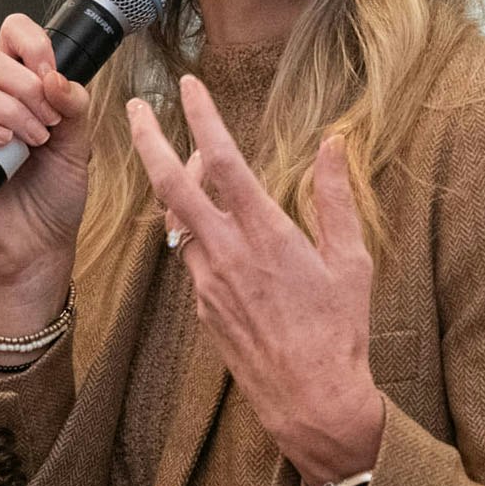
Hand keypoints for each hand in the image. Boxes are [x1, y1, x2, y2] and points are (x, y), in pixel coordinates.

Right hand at [0, 13, 92, 331]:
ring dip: (7, 109)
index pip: (10, 37)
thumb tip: (56, 76)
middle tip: (48, 120)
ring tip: (33, 139)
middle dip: (24, 85)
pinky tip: (1, 143)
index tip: (51, 71)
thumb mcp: (78, 146)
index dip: (30, 43)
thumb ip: (73, 107)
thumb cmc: (54, 197)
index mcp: (17, 90)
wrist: (39, 247)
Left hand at [128, 79, 385, 485]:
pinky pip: (191, 256)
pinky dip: (198, 230)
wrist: (311, 400)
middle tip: (132, 109)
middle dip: (148, 141)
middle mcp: (227, 254)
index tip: (190, 86)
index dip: (203, 118)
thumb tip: (335, 145)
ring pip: (178, 220)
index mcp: (267, 235)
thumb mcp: (352, 260)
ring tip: (193, 163)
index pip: (224, 162)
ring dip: (179, 186)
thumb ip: (337, 198)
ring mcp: (208, 282)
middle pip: (171, 186)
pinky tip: (219, 228)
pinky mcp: (203, 308)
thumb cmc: (340, 331)